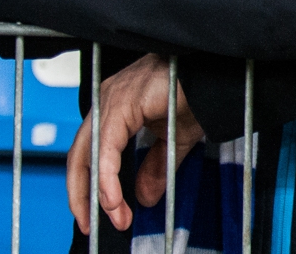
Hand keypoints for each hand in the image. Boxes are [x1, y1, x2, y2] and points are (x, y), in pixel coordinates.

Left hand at [67, 54, 203, 234]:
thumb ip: (156, 166)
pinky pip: (106, 151)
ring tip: (112, 217)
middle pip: (79, 155)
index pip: (89, 151)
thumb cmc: (198, 90)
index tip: (98, 213)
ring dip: (94, 193)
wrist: (216, 71)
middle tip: (89, 223)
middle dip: (81, 194)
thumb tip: (144, 198)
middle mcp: (107, 100)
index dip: (89, 184)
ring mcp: (111, 100)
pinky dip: (107, 179)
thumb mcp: (175, 137)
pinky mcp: (121, 105)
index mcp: (115, 104)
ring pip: (87, 155)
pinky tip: (113, 200)